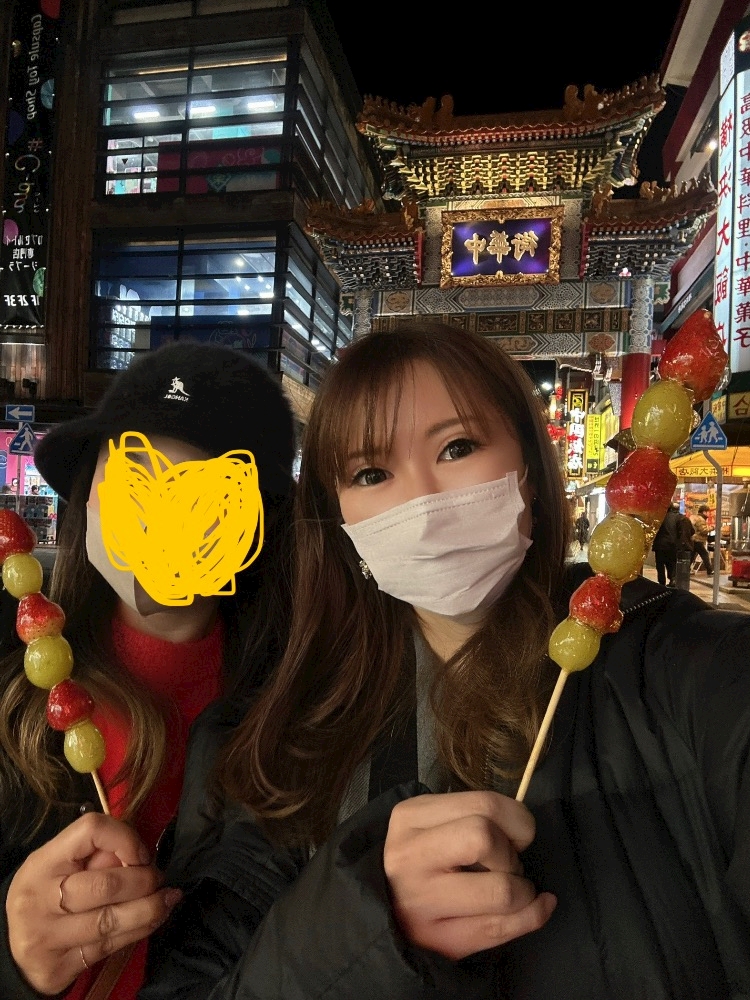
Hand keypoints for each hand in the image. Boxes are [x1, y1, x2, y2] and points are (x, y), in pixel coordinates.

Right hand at [7, 812, 181, 995]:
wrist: (13, 948)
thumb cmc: (48, 894)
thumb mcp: (61, 864)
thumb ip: (98, 854)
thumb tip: (141, 856)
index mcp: (42, 863)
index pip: (91, 831)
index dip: (125, 838)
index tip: (141, 853)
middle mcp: (40, 900)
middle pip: (107, 884)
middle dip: (144, 880)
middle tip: (159, 878)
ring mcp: (47, 938)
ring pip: (112, 921)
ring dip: (151, 908)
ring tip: (168, 898)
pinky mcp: (57, 968)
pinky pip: (109, 947)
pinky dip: (139, 931)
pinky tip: (154, 920)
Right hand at [383, 790, 555, 959]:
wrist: (384, 911)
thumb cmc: (420, 860)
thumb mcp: (431, 823)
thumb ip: (472, 816)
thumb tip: (524, 829)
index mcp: (411, 817)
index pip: (485, 804)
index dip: (516, 820)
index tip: (514, 835)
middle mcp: (410, 857)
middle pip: (485, 838)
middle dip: (511, 853)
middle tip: (505, 865)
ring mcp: (422, 902)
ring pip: (501, 890)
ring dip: (523, 890)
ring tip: (510, 889)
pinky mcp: (438, 941)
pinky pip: (502, 928)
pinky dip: (533, 916)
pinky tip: (537, 907)